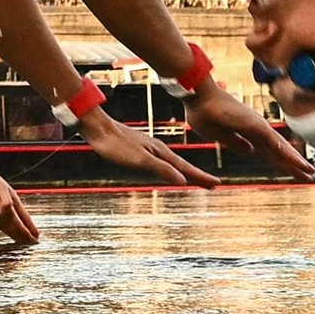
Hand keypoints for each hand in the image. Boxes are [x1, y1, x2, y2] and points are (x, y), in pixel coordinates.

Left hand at [79, 104, 213, 187]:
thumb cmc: (116, 146)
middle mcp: (158, 149)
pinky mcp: (139, 149)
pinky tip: (166, 169)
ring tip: (194, 180)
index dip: (201, 177)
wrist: (97, 128)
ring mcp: (149, 148)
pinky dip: (170, 168)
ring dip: (185, 172)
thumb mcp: (139, 161)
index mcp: (160, 152)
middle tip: (213, 185)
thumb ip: (161, 170)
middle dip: (197, 176)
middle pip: (182, 166)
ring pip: (172, 163)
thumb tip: (183, 181)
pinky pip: (161, 162)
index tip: (217, 184)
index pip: (185, 169)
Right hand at [185, 74, 314, 179]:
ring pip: (279, 146)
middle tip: (311, 176)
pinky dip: (279, 148)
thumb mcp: (220, 136)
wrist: (196, 96)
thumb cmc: (205, 112)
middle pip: (279, 151)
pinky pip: (268, 138)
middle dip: (294, 165)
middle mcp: (257, 129)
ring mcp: (255, 125)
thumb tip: (251, 152)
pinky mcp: (250, 122)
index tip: (296, 173)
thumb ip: (236, 143)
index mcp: (250, 134)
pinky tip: (290, 157)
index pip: (271, 152)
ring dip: (294, 160)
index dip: (283, 163)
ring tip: (309, 171)